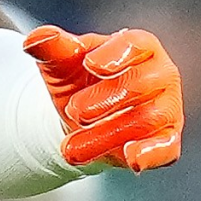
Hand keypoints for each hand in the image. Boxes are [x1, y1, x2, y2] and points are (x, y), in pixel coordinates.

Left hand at [23, 26, 182, 172]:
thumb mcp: (60, 62)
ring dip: (106, 135)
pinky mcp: (165, 141)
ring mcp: (166, 108)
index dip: (116, 54)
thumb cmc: (77, 79)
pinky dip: (151, 154)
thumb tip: (33, 40)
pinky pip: (166, 148)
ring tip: (70, 149)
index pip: (136, 44)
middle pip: (141, 83)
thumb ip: (51, 48)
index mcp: (139, 47)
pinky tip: (132, 161)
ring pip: (146, 120)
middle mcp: (160, 75)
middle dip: (106, 98)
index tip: (90, 64)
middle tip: (73, 111)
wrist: (78, 117)